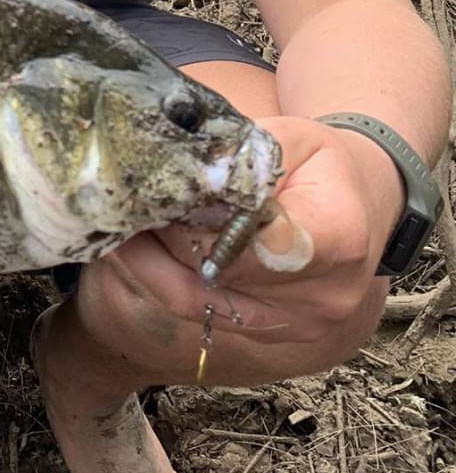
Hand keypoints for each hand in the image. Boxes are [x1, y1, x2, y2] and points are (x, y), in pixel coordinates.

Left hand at [106, 116, 397, 345]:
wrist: (358, 205)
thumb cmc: (321, 165)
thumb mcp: (289, 137)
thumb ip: (237, 156)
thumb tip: (178, 168)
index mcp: (337, 237)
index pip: (251, 243)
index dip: (195, 223)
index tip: (155, 195)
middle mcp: (323, 297)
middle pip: (214, 275)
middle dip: (158, 237)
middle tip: (114, 201)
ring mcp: (298, 326)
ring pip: (195, 302)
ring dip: (147, 262)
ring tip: (117, 220)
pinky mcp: (270, 336)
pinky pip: (199, 312)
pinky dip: (162, 278)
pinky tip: (137, 245)